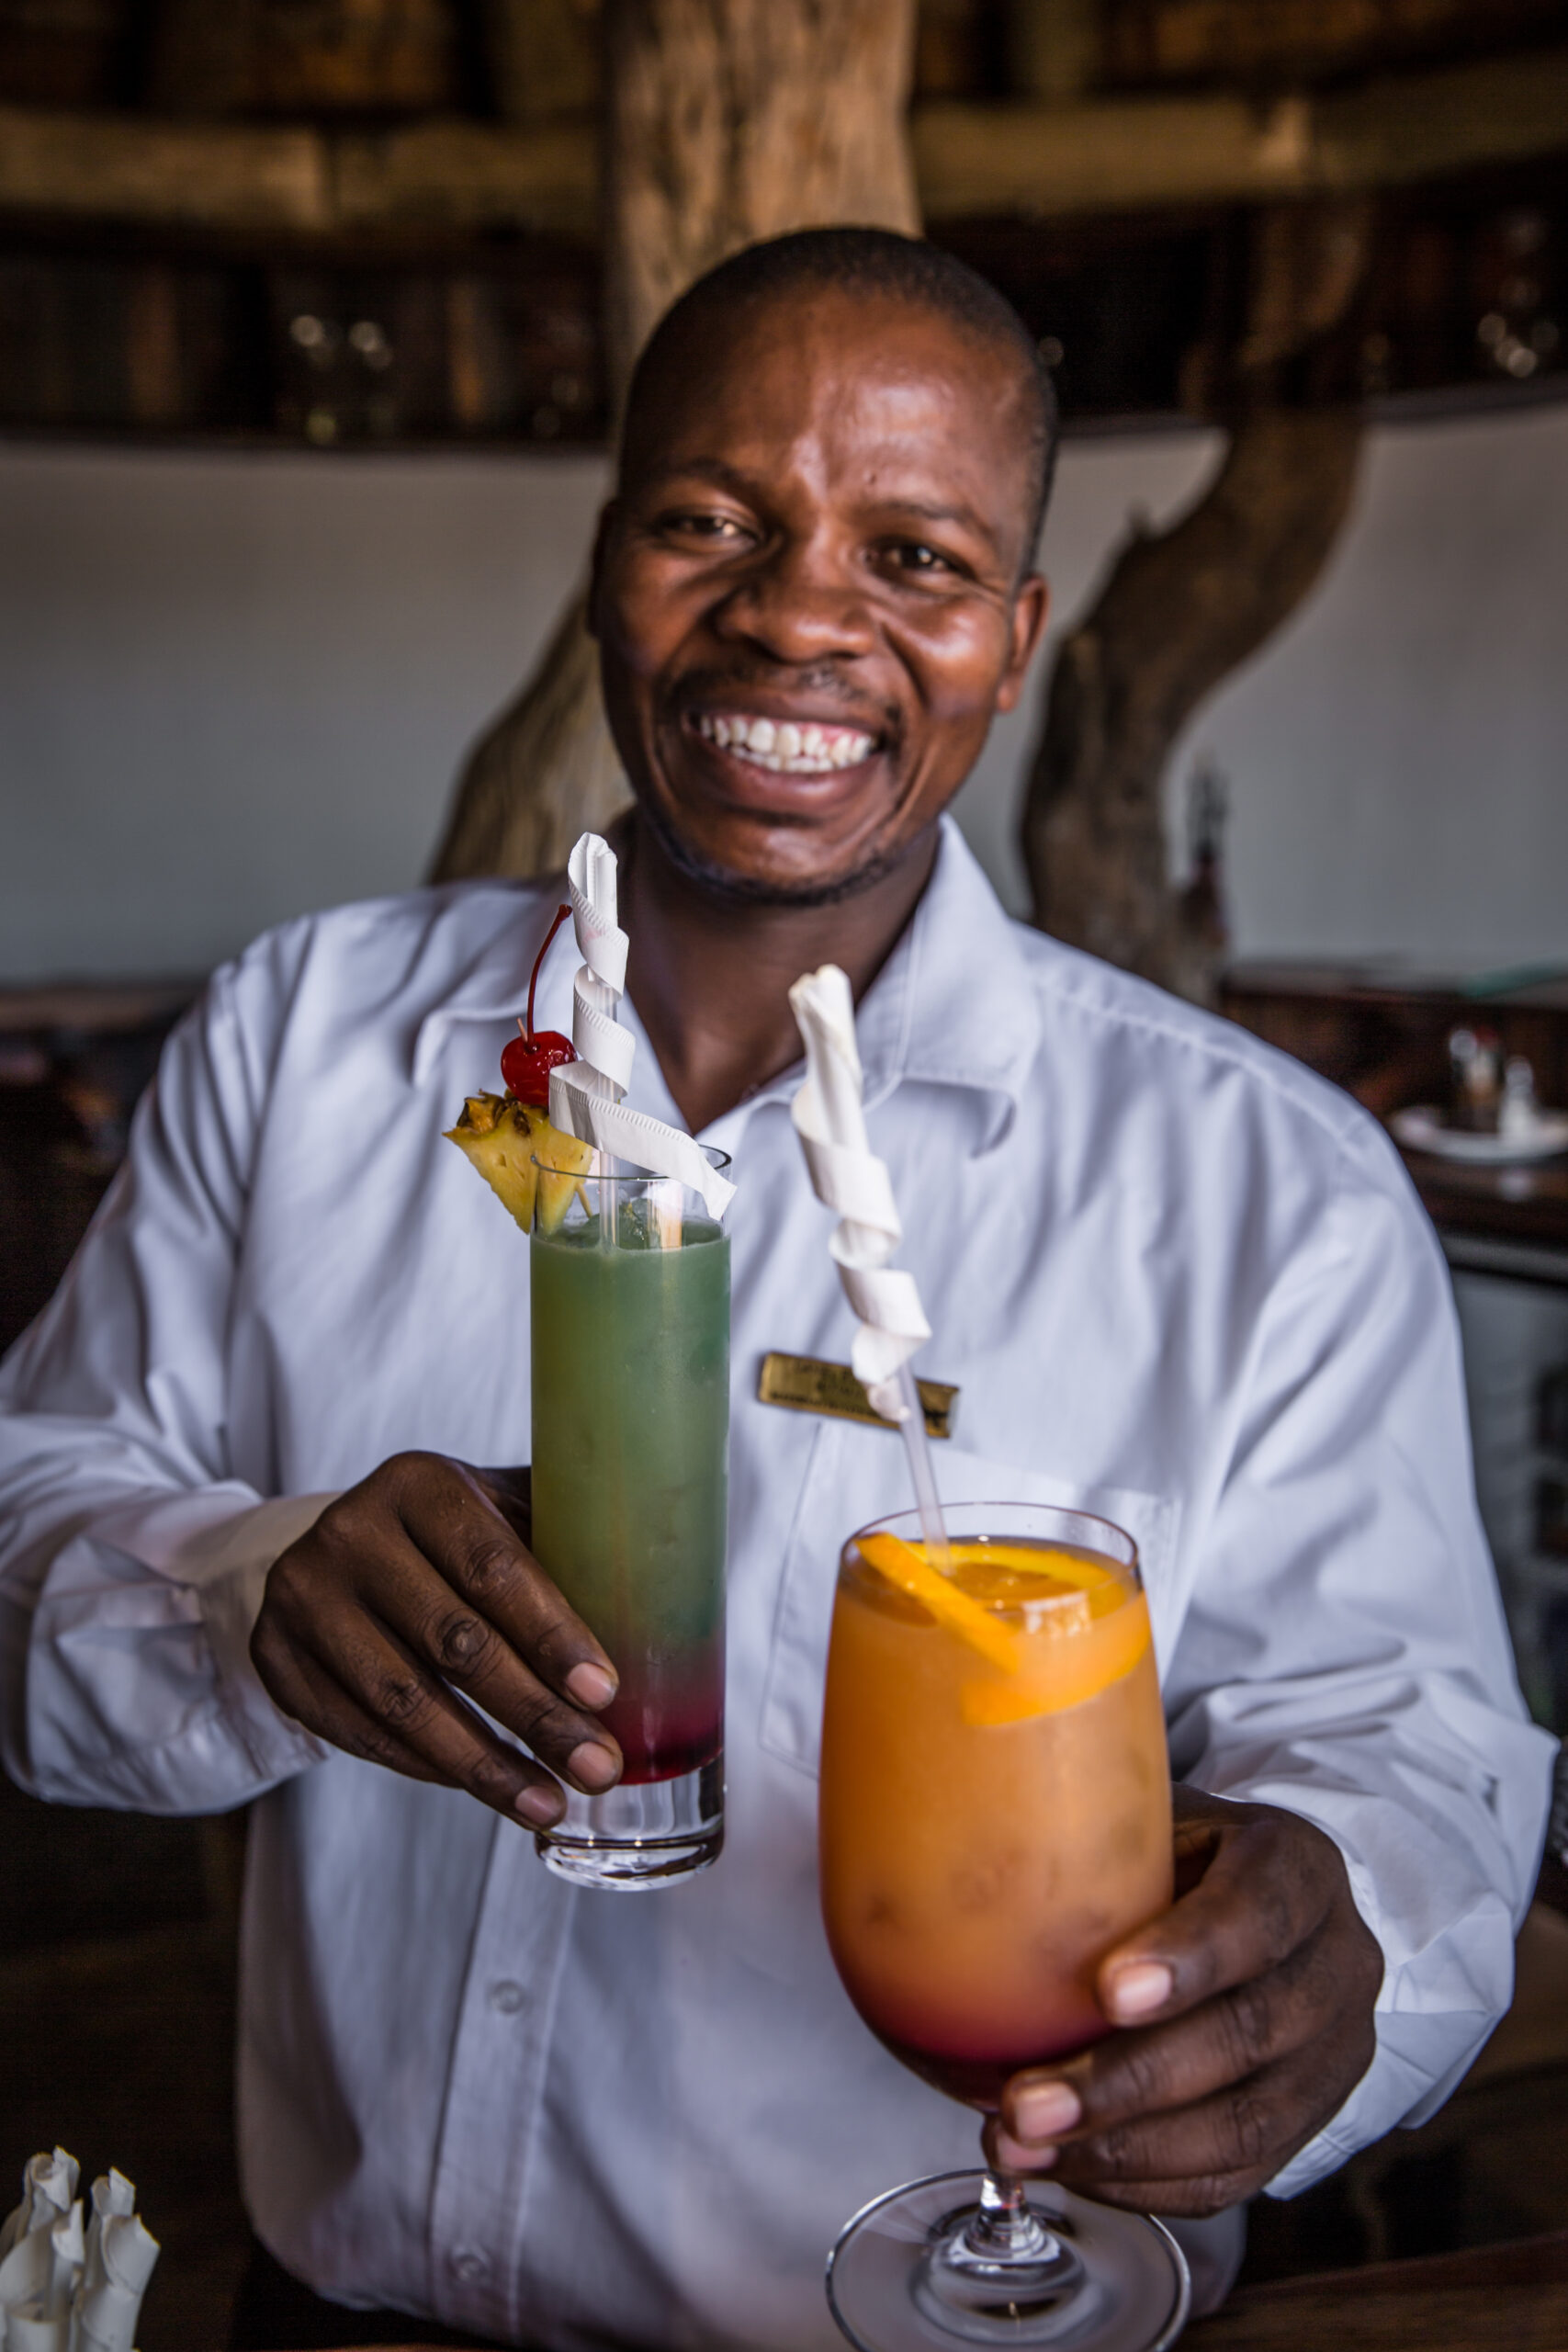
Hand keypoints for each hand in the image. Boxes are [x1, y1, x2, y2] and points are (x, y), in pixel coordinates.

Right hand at [250, 1453, 620, 1827]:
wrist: (342, 1546)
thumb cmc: (455, 1535)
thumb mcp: (503, 1510)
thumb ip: (568, 1541)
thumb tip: (673, 1602)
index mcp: (419, 1483)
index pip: (493, 1567)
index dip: (553, 1635)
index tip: (606, 1693)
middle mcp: (349, 1531)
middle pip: (453, 1643)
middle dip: (534, 1715)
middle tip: (597, 1767)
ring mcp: (301, 1597)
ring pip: (402, 1702)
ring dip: (484, 1765)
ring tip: (548, 1802)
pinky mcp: (275, 1658)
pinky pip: (359, 1733)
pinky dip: (428, 1769)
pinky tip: (485, 1787)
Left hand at [989, 1786, 1382, 2215]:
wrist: (1267, 1912)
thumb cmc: (1186, 1861)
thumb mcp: (1157, 1821)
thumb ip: (1098, 1839)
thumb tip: (971, 1862)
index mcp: (1301, 1869)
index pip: (1261, 1913)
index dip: (1190, 1956)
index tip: (1108, 1990)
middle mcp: (1335, 1966)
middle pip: (1249, 2034)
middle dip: (1129, 2080)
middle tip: (1027, 2101)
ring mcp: (1330, 2056)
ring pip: (1242, 2125)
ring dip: (1123, 2148)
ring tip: (1025, 2144)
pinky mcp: (1305, 2127)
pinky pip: (1230, 2176)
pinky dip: (1139, 2182)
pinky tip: (1067, 2165)